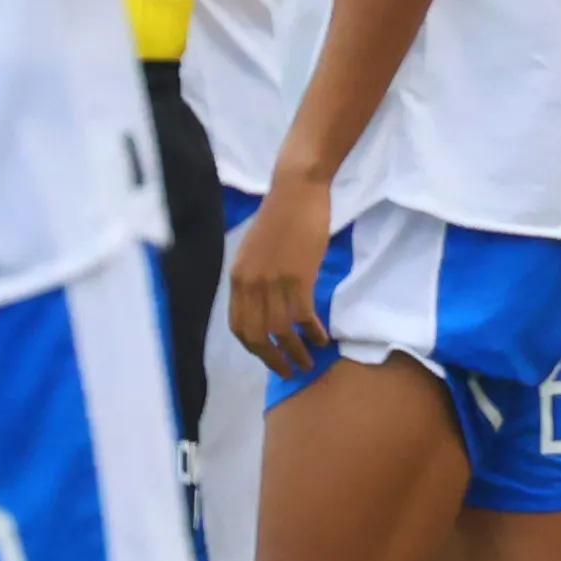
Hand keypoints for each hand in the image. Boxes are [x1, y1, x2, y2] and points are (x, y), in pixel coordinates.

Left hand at [228, 174, 335, 381]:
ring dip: (295, 353)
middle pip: (257, 336)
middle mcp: (250, 284)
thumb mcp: (256, 250)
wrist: (296, 189)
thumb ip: (255, 278)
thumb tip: (264, 305)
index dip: (253, 347)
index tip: (268, 356)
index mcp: (237, 277)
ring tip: (308, 363)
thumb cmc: (280, 215)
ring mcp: (274, 282)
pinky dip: (312, 333)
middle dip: (272, 359)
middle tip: (288, 371)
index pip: (238, 326)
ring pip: (281, 331)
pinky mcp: (298, 278)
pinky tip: (322, 339)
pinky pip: (303, 317)